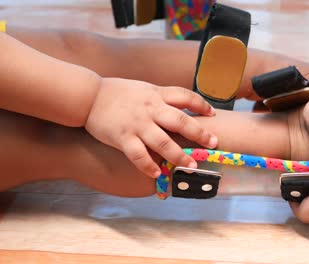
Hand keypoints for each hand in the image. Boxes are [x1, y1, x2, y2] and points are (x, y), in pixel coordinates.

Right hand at [85, 78, 217, 177]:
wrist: (88, 96)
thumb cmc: (118, 93)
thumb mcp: (144, 89)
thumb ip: (161, 98)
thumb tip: (181, 107)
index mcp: (156, 94)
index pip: (185, 96)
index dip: (201, 104)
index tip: (212, 114)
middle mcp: (150, 109)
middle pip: (180, 121)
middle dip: (199, 133)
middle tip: (214, 143)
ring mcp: (137, 124)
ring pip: (163, 142)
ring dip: (179, 156)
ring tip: (191, 166)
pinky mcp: (123, 137)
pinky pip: (139, 155)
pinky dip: (149, 166)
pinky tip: (158, 174)